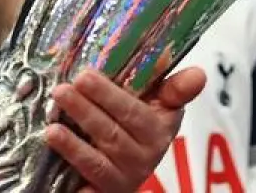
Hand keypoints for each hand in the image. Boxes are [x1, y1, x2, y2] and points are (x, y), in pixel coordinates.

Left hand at [45, 66, 205, 192]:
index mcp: (159, 128)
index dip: (111, 95)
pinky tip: (55, 138)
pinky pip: (90, 175)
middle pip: (114, 130)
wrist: (124, 171)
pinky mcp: (107, 189)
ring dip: (76, 135)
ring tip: (56, 113)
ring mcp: (126, 175)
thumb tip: (200, 74)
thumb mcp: (158, 105)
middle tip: (68, 84)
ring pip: (100, 154)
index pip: (135, 111)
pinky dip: (72, 155)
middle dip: (89, 105)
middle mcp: (146, 154)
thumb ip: (173, 88)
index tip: (87, 76)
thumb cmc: (137, 127)